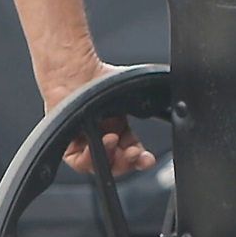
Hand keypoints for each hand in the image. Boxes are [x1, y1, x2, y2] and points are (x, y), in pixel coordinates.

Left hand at [40, 61, 156, 175]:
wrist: (76, 72)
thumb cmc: (100, 78)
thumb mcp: (130, 92)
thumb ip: (146, 104)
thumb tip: (168, 105)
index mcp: (119, 129)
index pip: (132, 151)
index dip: (140, 159)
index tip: (148, 159)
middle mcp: (103, 138)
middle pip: (117, 162)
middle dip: (128, 162)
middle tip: (133, 154)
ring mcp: (86, 143)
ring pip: (99, 164)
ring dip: (110, 157)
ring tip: (113, 140)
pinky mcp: (68, 146)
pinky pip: (79, 162)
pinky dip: (89, 158)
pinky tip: (98, 145)